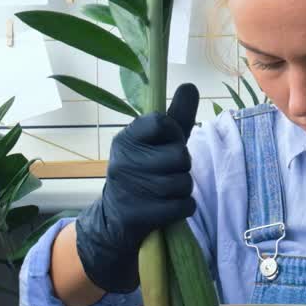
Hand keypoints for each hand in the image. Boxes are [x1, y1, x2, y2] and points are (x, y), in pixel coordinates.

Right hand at [74, 83, 198, 292]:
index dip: (174, 133)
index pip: (162, 122)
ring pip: (183, 182)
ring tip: (167, 191)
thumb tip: (190, 86)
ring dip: (183, 189)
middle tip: (167, 173)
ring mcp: (128, 188)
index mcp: (127, 138)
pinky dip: (183, 208)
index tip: (167, 143)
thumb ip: (176, 116)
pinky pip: (182, 206)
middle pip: (179, 155)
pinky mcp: (137, 214)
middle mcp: (123, 160)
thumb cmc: (144, 174)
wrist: (115, 220)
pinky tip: (170, 207)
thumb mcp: (157, 143)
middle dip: (182, 167)